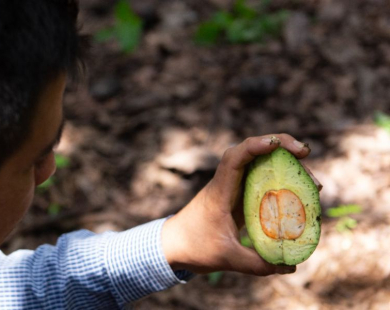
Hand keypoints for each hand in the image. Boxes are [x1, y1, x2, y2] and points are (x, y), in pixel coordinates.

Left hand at [161, 134, 320, 275]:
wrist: (173, 247)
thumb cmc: (194, 248)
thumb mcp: (226, 259)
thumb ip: (258, 264)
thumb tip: (290, 266)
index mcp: (219, 192)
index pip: (233, 158)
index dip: (254, 145)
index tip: (277, 144)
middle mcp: (226, 185)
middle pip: (251, 154)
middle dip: (279, 148)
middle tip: (305, 155)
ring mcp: (232, 189)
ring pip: (259, 167)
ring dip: (284, 166)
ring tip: (312, 182)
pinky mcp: (238, 198)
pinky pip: (261, 182)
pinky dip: (281, 183)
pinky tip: (300, 194)